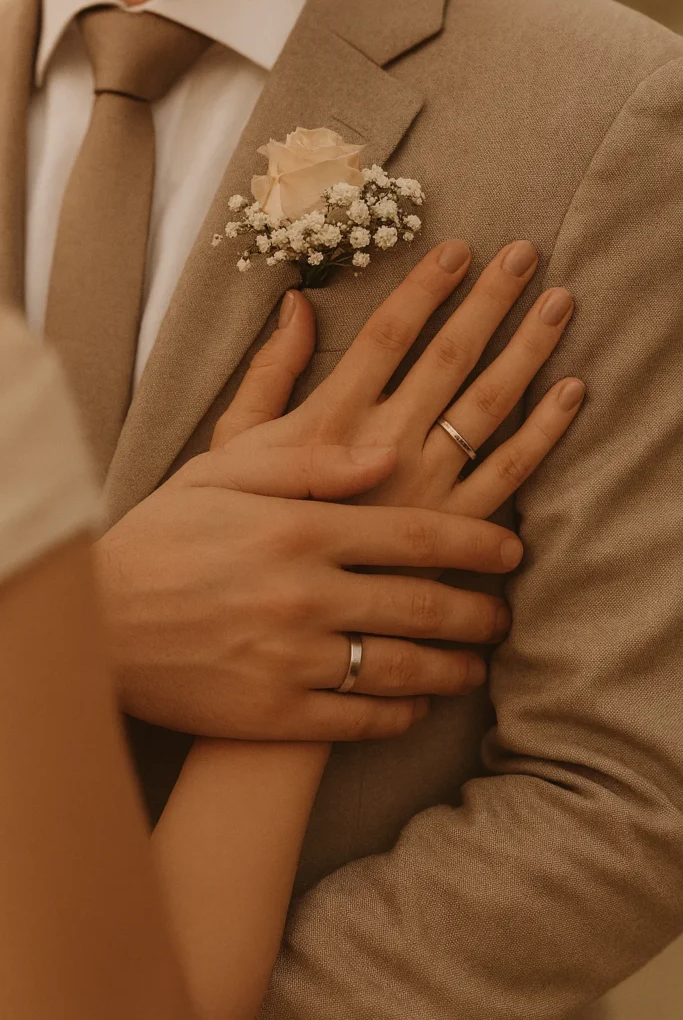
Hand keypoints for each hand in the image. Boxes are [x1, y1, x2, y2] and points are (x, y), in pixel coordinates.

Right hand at [97, 447, 519, 739]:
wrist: (94, 623)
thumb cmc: (159, 536)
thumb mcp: (221, 474)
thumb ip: (309, 461)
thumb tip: (388, 455)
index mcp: (300, 528)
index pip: (415, 533)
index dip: (476, 542)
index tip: (512, 550)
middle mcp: (306, 594)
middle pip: (423, 603)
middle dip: (478, 612)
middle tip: (504, 617)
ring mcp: (293, 659)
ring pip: (402, 668)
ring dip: (453, 670)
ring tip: (475, 668)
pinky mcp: (274, 713)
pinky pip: (359, 721)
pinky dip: (399, 717)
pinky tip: (417, 709)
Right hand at [213, 239, 582, 522]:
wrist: (247, 618)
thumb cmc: (230, 532)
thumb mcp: (231, 449)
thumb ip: (268, 377)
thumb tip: (297, 305)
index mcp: (329, 420)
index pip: (388, 336)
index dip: (426, 289)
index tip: (459, 250)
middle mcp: (383, 448)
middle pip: (449, 358)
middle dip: (491, 302)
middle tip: (527, 255)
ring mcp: (424, 492)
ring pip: (489, 409)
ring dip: (528, 352)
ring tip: (560, 305)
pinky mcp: (448, 535)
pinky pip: (508, 477)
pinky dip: (544, 435)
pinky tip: (571, 393)